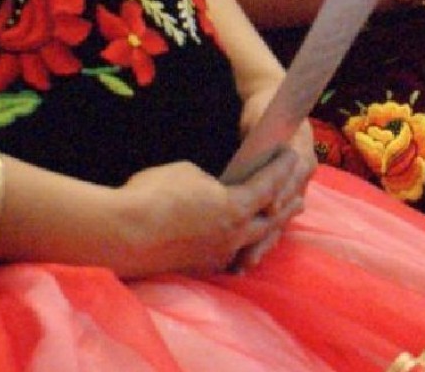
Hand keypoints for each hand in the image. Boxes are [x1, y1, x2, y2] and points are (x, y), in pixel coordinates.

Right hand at [114, 149, 303, 277]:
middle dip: (285, 208)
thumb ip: (210, 182)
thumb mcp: (187, 173)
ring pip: (249, 243)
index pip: (268, 186)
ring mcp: (216, 255)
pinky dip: (238, 244)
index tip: (291, 156)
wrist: (124, 234)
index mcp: (235, 208)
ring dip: (264, 231)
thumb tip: (213, 190)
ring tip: (271, 224)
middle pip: (269, 222)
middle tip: (300, 200)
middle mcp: (233, 236)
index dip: (281, 169)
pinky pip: (226, 254)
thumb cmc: (154, 195)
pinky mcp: (198, 268)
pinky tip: (234, 242)